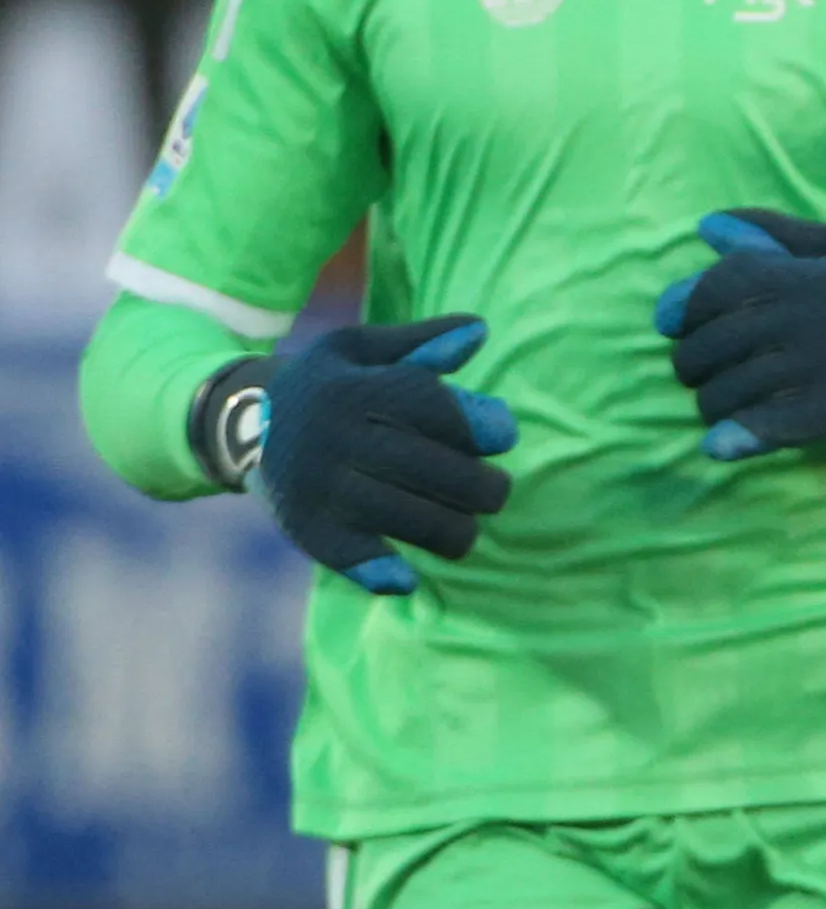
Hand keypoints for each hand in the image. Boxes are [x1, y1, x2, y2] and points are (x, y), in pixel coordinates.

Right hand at [243, 316, 517, 592]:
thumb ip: (421, 342)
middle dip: (480, 487)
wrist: (240, 422)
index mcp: (354, 389)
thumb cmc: (327, 384)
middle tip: (494, 493)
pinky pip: (346, 554)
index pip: (432, 407)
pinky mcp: (300, 525)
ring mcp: (316, 484)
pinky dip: (380, 570)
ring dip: (452, 531)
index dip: (480, 425)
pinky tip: (405, 577)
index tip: (501, 437)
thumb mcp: (360, 349)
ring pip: (404, 517)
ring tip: (464, 529)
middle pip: (428, 468)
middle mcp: (333, 436)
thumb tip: (478, 331)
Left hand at [653, 210, 825, 459]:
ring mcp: (811, 369)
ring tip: (721, 403)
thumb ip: (774, 233)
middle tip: (701, 371)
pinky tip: (723, 440)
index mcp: (795, 278)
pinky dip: (733, 436)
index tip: (673, 325)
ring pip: (725, 394)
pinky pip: (760, 427)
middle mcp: (796, 321)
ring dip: (711, 402)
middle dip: (690, 363)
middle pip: (706, 348)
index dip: (679, 310)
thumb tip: (707, 225)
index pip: (709, 292)